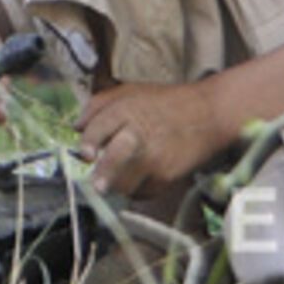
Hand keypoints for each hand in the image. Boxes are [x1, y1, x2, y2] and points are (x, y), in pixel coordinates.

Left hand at [75, 80, 225, 198]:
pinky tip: (139, 177)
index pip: (100, 126)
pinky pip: (143, 191)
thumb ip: (99, 105)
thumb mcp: (130, 92)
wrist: (208, 114)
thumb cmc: (164, 102)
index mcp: (126, 110)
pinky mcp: (167, 177)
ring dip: (116, 184)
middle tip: (95, 185)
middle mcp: (139, 134)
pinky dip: (136, 189)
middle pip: (114, 157)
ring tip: (113, 181)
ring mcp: (154, 157)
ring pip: (125, 182)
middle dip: (102, 173)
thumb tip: (76, 126)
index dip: (89, 141)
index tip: (84, 154)